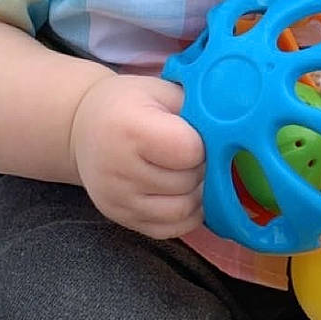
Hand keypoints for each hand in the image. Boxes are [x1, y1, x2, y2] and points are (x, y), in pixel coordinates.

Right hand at [69, 74, 204, 238]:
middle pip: (187, 182)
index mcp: (129, 130)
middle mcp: (119, 170)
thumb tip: (239, 128)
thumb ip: (196, 108)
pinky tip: (182, 193)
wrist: (82, 127)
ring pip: (183, 210)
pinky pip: (170, 229)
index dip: (203, 144)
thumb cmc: (128, 104)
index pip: (189, 151)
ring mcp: (118, 200)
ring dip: (197, 193)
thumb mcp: (159, 90)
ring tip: (188, 172)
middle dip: (201, 169)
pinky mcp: (121, 219)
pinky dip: (186, 214)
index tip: (197, 134)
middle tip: (194, 153)